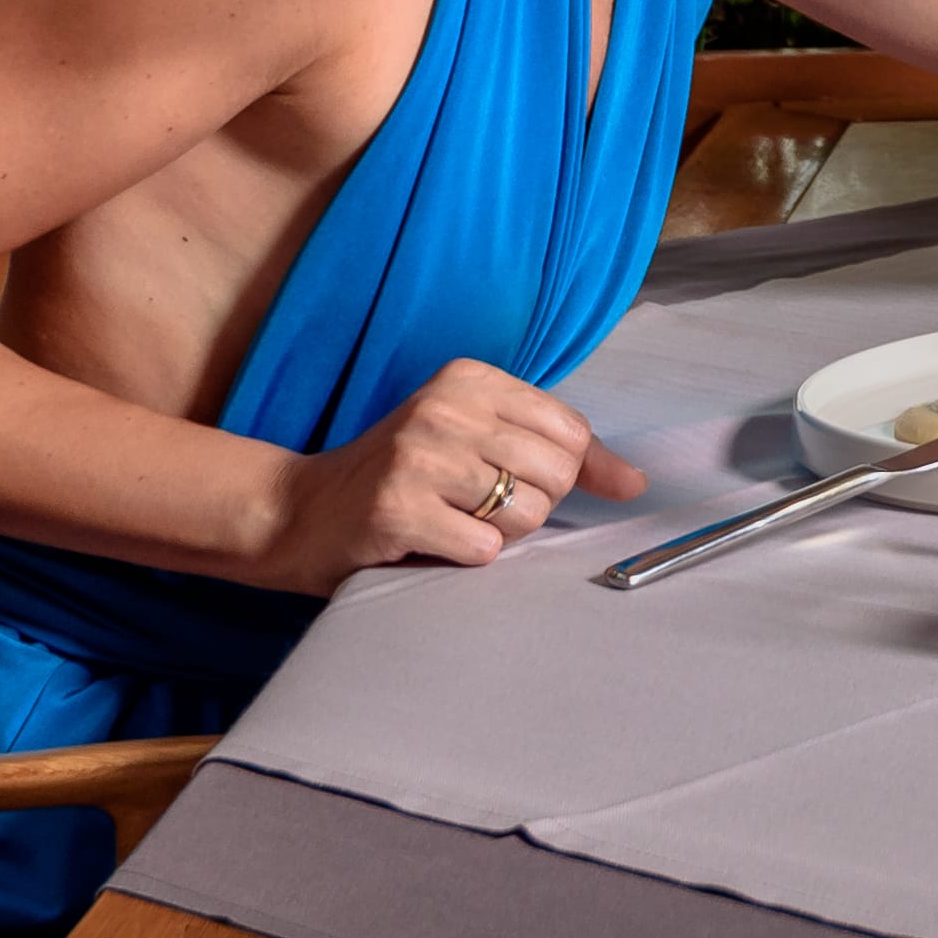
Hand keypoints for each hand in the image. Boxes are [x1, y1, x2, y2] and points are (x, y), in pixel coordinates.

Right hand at [254, 356, 641, 588]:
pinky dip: (466, 559)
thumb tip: (637, 483)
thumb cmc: (401, 478)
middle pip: (556, 474)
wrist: (300, 512)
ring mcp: (419, 457)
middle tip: (474, 506)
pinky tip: (429, 542)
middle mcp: (445, 407)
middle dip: (530, 507)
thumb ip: (561, 455)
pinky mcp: (397, 509)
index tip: (519, 482)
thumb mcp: (477, 441)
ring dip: (498, 536)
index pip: (571, 431)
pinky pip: (484, 550)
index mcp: (469, 378)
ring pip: (526, 515)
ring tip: (451, 521)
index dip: (559, 473)